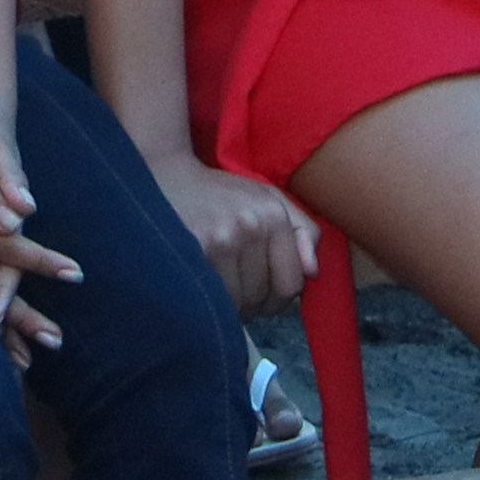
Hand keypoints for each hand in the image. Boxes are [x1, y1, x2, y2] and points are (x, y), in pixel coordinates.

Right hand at [145, 147, 319, 311]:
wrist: (167, 176)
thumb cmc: (221, 194)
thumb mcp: (269, 198)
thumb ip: (303, 231)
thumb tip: (312, 271)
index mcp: (273, 215)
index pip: (290, 285)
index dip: (278, 297)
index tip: (263, 289)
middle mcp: (249, 226)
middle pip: (262, 297)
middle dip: (252, 301)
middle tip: (235, 284)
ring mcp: (219, 240)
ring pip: (237, 303)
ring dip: (229, 304)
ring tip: (218, 283)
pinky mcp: (193, 250)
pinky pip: (212, 297)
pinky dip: (209, 298)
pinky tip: (202, 283)